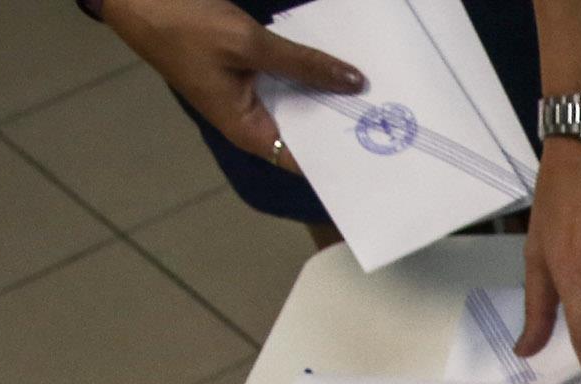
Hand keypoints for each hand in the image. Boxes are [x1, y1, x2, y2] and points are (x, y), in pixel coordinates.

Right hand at [99, 0, 361, 171]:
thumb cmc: (182, 24)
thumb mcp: (249, 44)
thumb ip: (304, 65)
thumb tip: (354, 83)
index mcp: (248, 130)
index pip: (306, 161)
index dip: (343, 160)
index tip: (385, 158)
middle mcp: (252, 120)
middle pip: (309, 131)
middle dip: (346, 125)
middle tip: (398, 121)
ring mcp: (250, 93)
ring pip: (302, 101)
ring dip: (332, 95)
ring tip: (385, 96)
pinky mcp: (250, 68)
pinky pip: (290, 75)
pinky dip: (313, 70)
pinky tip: (347, 65)